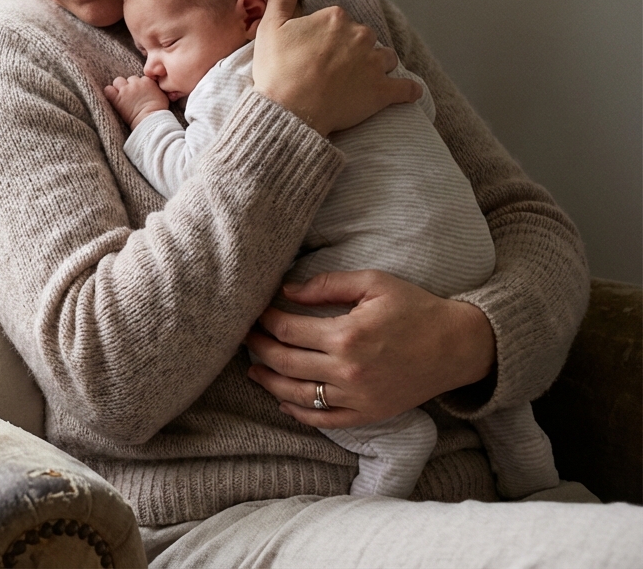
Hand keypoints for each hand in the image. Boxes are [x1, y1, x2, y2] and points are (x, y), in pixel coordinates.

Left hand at [104, 75, 168, 128]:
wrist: (151, 119)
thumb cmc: (159, 110)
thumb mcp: (162, 95)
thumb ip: (156, 88)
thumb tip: (153, 88)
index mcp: (147, 81)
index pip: (140, 78)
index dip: (139, 86)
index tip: (140, 93)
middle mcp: (136, 83)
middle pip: (129, 79)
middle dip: (129, 85)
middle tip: (130, 96)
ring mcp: (125, 90)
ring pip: (118, 81)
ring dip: (119, 87)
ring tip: (121, 96)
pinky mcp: (117, 98)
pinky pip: (108, 90)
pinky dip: (109, 92)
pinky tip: (112, 97)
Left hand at [244, 270, 495, 428]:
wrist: (458, 346)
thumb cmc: (415, 308)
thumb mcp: (373, 283)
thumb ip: (327, 285)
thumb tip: (287, 290)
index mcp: (347, 335)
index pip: (288, 331)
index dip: (265, 322)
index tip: (256, 314)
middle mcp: (348, 370)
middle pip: (285, 363)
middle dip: (259, 349)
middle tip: (246, 338)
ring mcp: (357, 397)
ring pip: (297, 394)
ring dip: (269, 382)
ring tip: (253, 370)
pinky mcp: (368, 414)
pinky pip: (324, 420)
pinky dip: (298, 412)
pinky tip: (283, 400)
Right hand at [251, 0, 422, 135]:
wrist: (288, 111)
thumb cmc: (276, 70)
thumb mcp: (270, 26)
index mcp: (335, 17)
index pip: (338, 21)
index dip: (324, 37)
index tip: (312, 52)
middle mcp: (361, 35)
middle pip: (363, 39)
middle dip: (352, 51)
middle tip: (331, 70)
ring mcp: (375, 64)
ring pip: (385, 59)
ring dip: (377, 67)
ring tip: (358, 82)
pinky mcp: (383, 91)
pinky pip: (406, 88)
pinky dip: (408, 90)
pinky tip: (407, 92)